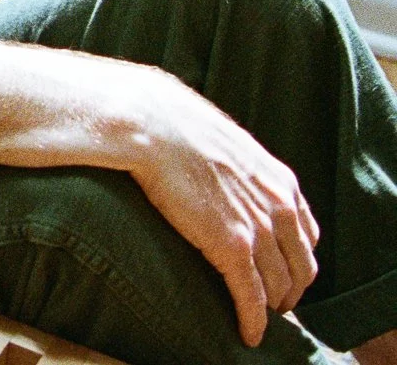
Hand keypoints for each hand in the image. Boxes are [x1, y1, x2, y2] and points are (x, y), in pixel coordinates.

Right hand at [124, 72, 318, 346]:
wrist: (152, 124)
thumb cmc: (176, 127)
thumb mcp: (226, 144)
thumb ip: (240, 170)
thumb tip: (223, 176)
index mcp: (281, 182)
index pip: (306, 237)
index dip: (293, 260)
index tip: (278, 271)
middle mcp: (280, 208)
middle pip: (300, 268)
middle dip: (288, 290)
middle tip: (270, 303)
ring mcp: (259, 229)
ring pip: (279, 286)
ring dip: (271, 308)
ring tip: (257, 319)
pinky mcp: (232, 247)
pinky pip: (251, 296)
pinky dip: (253, 320)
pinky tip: (248, 333)